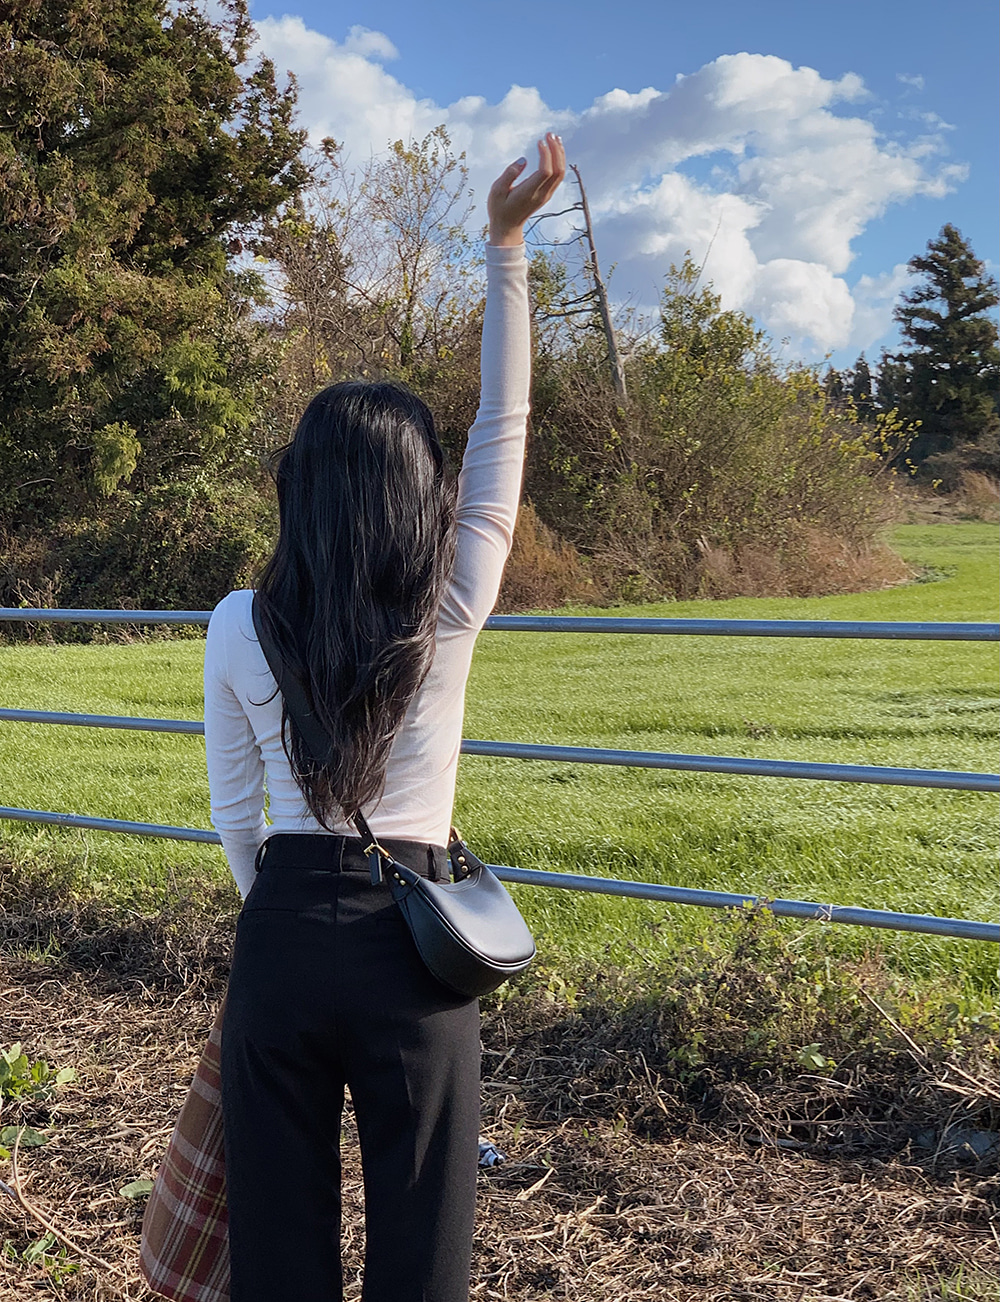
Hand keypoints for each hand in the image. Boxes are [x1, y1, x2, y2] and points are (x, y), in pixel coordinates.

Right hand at [487, 132, 566, 246]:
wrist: (507, 228)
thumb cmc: (499, 208)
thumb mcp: (497, 191)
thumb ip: (509, 174)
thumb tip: (523, 160)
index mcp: (528, 193)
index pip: (545, 171)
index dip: (546, 154)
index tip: (540, 141)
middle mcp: (541, 194)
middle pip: (557, 171)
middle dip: (556, 150)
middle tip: (550, 134)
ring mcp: (546, 195)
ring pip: (560, 173)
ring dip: (560, 154)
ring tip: (555, 138)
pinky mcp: (546, 194)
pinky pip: (558, 177)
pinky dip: (559, 161)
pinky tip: (555, 151)